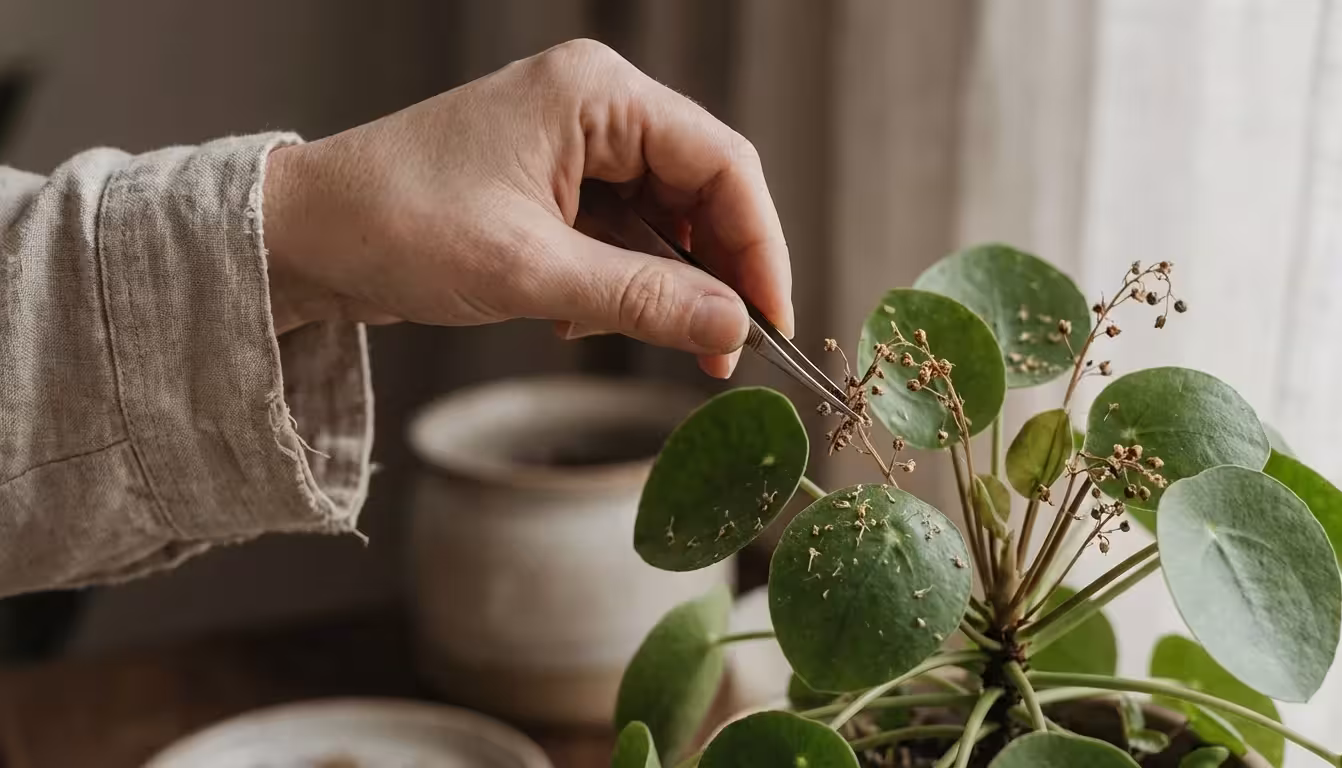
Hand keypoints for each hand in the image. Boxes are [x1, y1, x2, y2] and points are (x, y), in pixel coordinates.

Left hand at [262, 38, 791, 377]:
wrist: (303, 237)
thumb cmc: (397, 226)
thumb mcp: (532, 273)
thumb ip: (643, 300)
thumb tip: (734, 327)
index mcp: (597, 95)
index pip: (722, 163)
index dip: (759, 245)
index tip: (771, 320)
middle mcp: (594, 107)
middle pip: (701, 191)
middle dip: (712, 274)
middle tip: (718, 351)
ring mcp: (573, 145)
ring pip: (663, 220)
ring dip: (660, 286)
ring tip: (620, 334)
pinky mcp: (553, 184)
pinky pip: (621, 235)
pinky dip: (619, 283)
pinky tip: (580, 318)